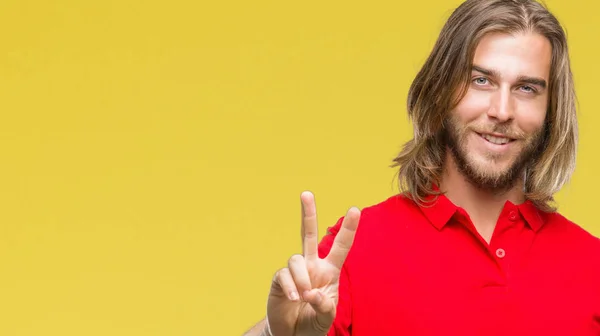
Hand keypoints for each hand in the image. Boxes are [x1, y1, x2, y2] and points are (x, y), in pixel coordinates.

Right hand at [266, 191, 359, 335]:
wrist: (292, 334)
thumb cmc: (314, 322)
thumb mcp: (327, 317)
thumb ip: (324, 306)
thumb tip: (311, 292)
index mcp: (329, 271)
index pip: (340, 247)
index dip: (348, 229)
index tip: (354, 209)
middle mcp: (312, 266)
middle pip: (308, 234)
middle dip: (308, 214)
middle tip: (306, 193)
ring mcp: (295, 272)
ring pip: (296, 259)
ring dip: (302, 278)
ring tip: (303, 297)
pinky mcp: (280, 280)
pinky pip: (284, 275)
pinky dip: (291, 286)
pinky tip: (294, 299)